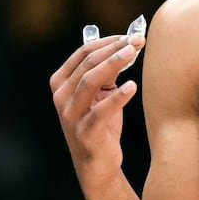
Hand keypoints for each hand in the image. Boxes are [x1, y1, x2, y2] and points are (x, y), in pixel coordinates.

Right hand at [49, 32, 145, 187]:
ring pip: (90, 81)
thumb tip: (126, 42)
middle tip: (137, 40)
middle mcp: (61, 97)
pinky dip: (117, 97)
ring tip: (133, 53)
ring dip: (113, 64)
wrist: (97, 164)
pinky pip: (100, 111)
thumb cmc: (101, 125)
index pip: (83, 53)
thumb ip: (107, 71)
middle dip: (114, 48)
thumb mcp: (101, 94)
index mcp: (61, 82)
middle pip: (88, 63)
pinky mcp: (84, 133)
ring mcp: (70, 115)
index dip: (108, 41)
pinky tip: (132, 86)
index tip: (131, 35)